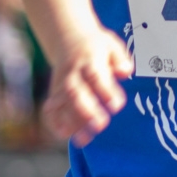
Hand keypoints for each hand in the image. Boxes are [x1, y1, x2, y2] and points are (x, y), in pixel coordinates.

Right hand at [41, 27, 133, 144]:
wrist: (67, 37)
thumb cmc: (96, 45)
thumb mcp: (111, 45)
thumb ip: (120, 59)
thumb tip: (125, 71)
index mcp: (90, 60)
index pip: (96, 76)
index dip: (105, 91)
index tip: (116, 106)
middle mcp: (73, 73)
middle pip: (76, 93)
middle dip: (86, 110)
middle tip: (100, 126)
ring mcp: (61, 84)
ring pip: (64, 104)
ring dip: (72, 122)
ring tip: (83, 139)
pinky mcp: (55, 93)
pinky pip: (51, 108)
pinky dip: (55, 121)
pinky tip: (64, 135)